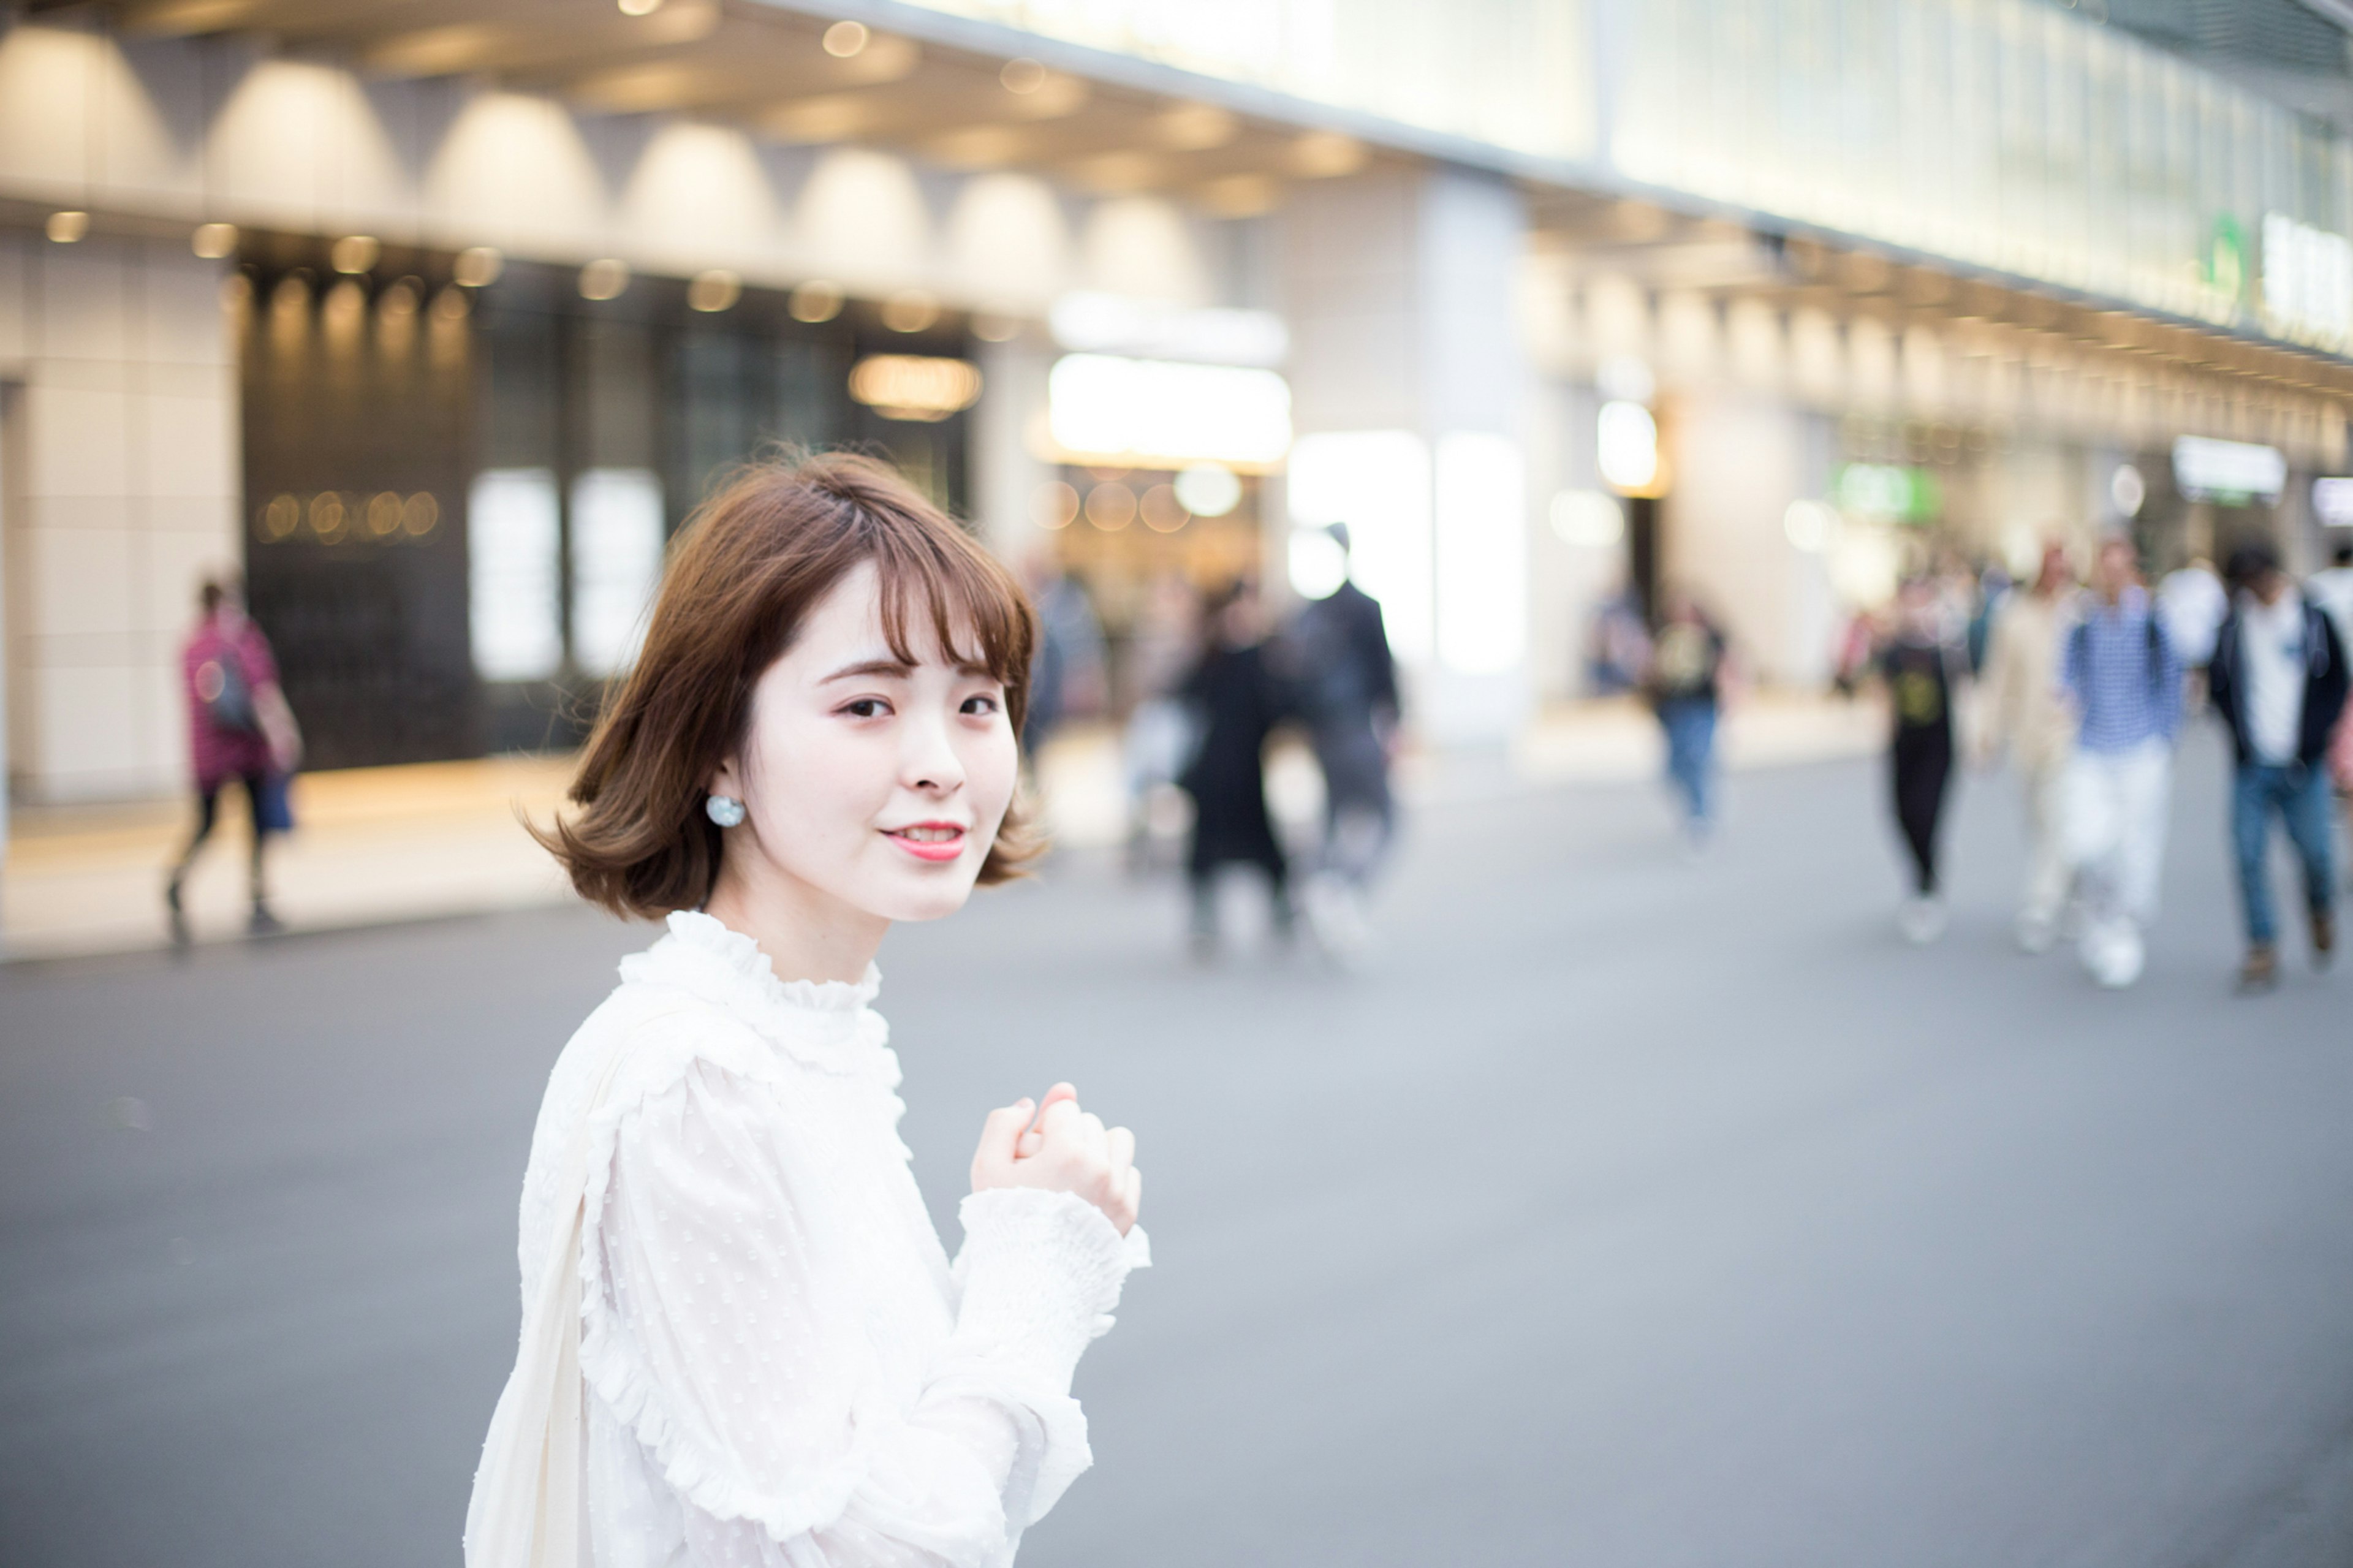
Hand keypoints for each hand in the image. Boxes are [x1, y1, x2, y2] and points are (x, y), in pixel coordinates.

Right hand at [971, 1083, 1141, 1235]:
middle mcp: (1100, 1169)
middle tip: (1047, 1170)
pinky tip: (1088, 1194)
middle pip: (1090, 1122)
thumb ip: (1003, 1123)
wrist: (1029, 1277)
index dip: (1042, 1129)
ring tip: (1073, 1172)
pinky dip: (1112, 1176)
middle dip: (1068, 1137)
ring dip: (1097, 1148)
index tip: (1031, 1157)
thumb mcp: (986, 1168)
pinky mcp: (1128, 1211)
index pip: (1064, 1109)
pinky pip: (1129, 1171)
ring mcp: (1117, 1192)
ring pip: (1117, 1139)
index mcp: (1068, 1153)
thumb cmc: (1004, 1220)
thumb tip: (1031, 1105)